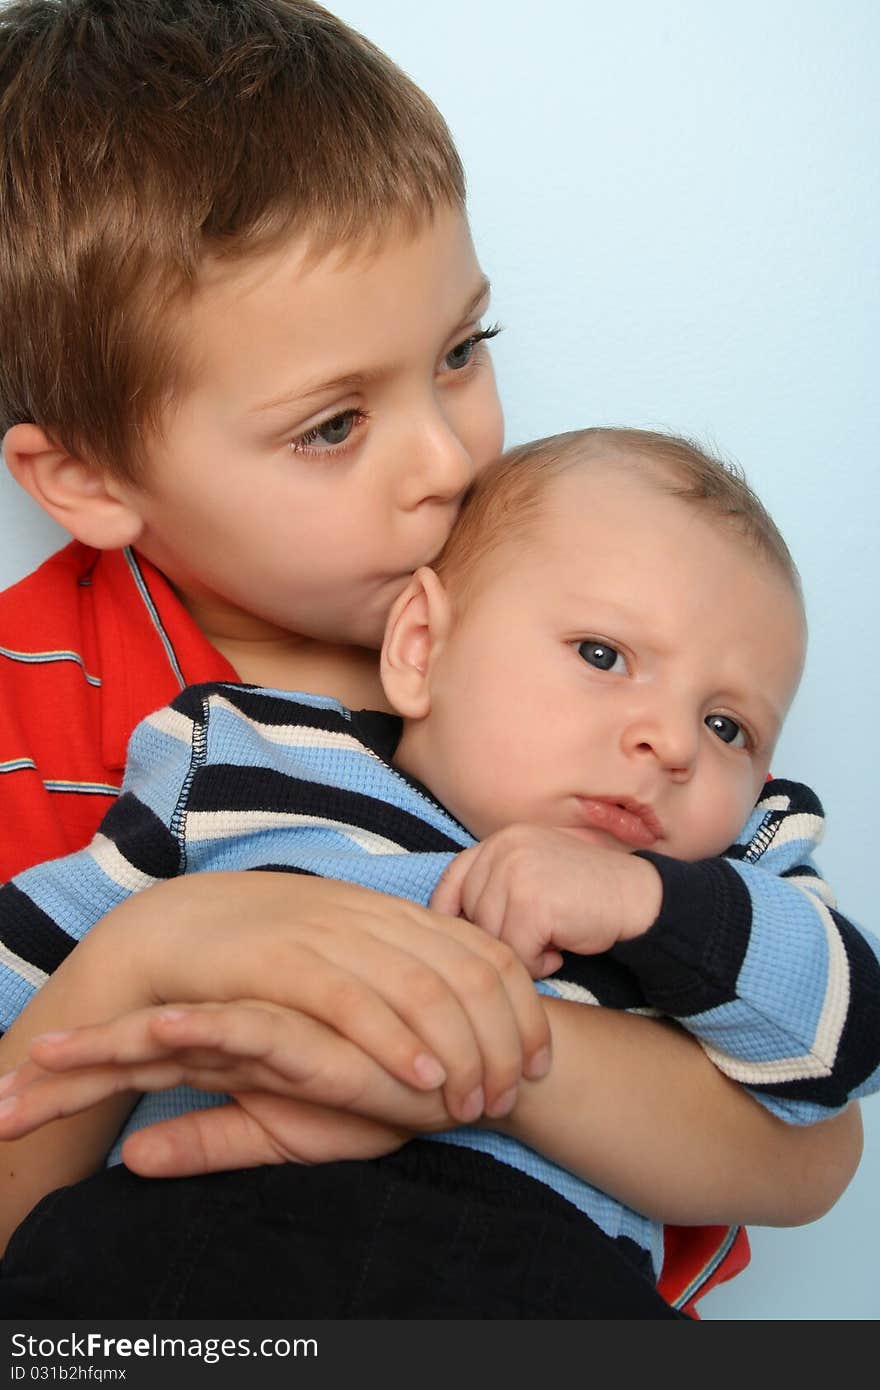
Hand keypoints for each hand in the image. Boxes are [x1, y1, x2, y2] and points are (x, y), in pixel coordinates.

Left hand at [0, 999, 455, 1173]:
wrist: (445, 1080)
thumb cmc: (364, 1103)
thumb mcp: (273, 1137)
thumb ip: (206, 1142)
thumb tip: (130, 1162)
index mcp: (215, 1058)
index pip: (127, 1067)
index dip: (68, 1086)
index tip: (4, 1110)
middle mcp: (227, 1037)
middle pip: (128, 1050)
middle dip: (64, 1077)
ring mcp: (262, 1030)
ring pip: (170, 1038)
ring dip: (107, 1052)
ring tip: (45, 1066)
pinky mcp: (307, 1037)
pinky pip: (248, 1030)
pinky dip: (207, 1029)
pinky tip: (166, 1030)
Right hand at [85, 872, 551, 1123]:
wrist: (170, 932)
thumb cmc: (265, 952)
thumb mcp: (347, 948)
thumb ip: (402, 966)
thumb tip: (468, 1002)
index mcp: (394, 913)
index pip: (490, 954)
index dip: (526, 1011)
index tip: (539, 1064)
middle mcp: (372, 918)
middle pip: (471, 974)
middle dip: (504, 1041)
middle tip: (510, 1097)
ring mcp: (330, 936)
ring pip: (425, 989)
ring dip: (462, 1052)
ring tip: (474, 1103)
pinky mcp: (282, 962)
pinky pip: (355, 1002)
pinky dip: (396, 1042)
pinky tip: (423, 1081)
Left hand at [431, 825, 662, 974]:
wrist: (639, 898)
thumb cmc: (587, 893)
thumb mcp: (535, 872)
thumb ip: (497, 883)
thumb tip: (447, 922)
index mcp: (501, 840)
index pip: (453, 878)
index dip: (448, 914)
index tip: (456, 941)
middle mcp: (503, 850)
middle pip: (470, 914)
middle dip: (500, 938)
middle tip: (540, 936)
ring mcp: (516, 874)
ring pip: (490, 938)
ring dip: (521, 954)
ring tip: (553, 941)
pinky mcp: (531, 904)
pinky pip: (514, 954)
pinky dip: (537, 964)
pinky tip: (561, 950)